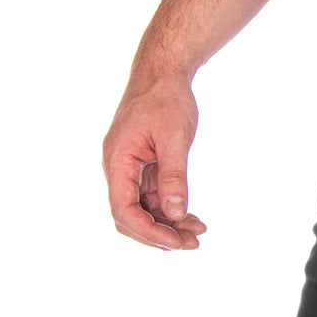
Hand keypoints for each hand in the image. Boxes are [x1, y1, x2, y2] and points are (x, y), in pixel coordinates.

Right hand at [102, 74, 207, 250]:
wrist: (163, 73)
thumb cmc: (166, 97)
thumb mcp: (175, 137)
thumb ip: (174, 176)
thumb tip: (176, 212)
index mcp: (117, 160)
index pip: (123, 210)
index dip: (149, 231)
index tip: (177, 241)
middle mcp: (119, 169)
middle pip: (130, 217)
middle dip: (159, 235)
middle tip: (192, 243)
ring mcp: (130, 171)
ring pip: (144, 212)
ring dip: (170, 226)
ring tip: (199, 234)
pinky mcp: (144, 170)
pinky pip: (154, 200)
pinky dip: (172, 212)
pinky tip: (193, 219)